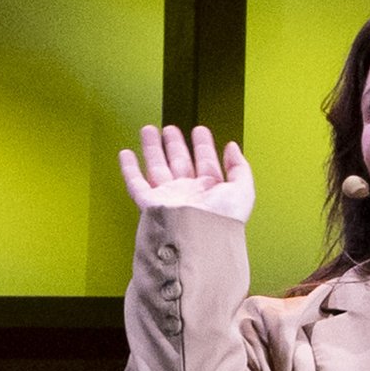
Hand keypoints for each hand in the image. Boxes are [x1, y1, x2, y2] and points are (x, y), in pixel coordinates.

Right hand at [119, 121, 255, 221]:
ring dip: (153, 148)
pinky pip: (136, 183)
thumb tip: (233, 148)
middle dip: (176, 144)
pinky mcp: (150, 204)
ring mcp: (168, 198)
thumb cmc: (222, 223)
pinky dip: (129, 168)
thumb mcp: (242, 191)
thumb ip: (240, 168)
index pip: (206, 163)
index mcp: (210, 192)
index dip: (203, 145)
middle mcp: (188, 195)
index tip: (200, 130)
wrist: (198, 242)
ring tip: (149, 130)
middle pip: (179, 162)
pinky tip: (127, 154)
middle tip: (171, 129)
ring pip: (157, 167)